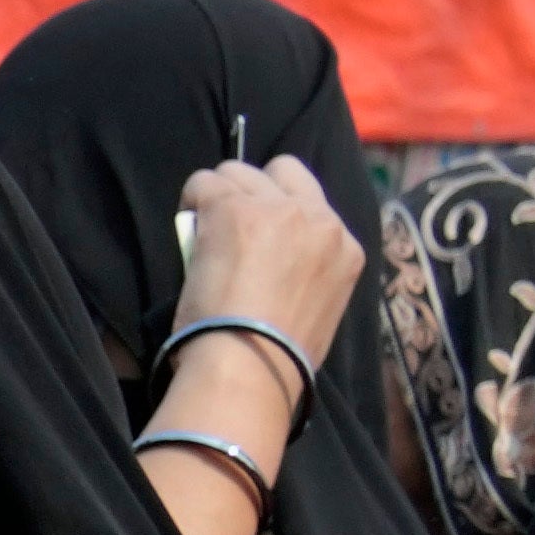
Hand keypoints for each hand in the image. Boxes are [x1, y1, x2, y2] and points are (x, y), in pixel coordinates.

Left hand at [172, 152, 371, 372]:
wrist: (253, 363)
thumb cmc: (279, 357)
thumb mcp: (318, 310)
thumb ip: (307, 276)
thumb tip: (275, 271)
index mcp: (347, 248)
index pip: (315, 208)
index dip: (282, 218)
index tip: (260, 241)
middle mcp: (320, 218)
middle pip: (285, 171)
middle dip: (256, 189)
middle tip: (231, 223)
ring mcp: (278, 208)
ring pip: (241, 171)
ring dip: (221, 193)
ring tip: (205, 228)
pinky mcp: (234, 208)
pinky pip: (205, 183)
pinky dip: (193, 200)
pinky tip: (188, 226)